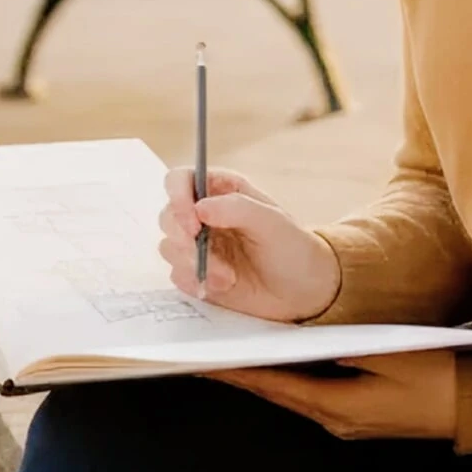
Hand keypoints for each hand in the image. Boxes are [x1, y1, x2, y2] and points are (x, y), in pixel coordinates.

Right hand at [159, 166, 340, 321]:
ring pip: (169, 248)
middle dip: (182, 237)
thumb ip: (236, 208)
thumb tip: (199, 207)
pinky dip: (196, 281)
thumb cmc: (292, 247)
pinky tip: (224, 285)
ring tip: (228, 276)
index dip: (176, 196)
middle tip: (202, 254)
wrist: (303, 290)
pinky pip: (177, 275)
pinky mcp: (196, 273)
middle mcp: (204, 215)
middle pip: (167, 215)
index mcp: (222, 191)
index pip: (181, 180)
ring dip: (194, 264)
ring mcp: (198, 245)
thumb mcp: (272, 221)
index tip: (191, 221)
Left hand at [203, 351, 456, 439]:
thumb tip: (312, 344)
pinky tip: (284, 363)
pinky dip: (293, 380)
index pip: (277, 388)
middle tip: (211, 354)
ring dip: (268, 377)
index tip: (208, 362)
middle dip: (247, 374)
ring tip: (238, 354)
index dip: (241, 374)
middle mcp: (338, 421)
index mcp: (340, 408)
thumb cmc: (439, 378)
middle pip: (281, 394)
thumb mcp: (393, 354)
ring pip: (297, 396)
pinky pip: (316, 396)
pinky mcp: (362, 416)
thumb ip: (349, 349)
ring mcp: (350, 422)